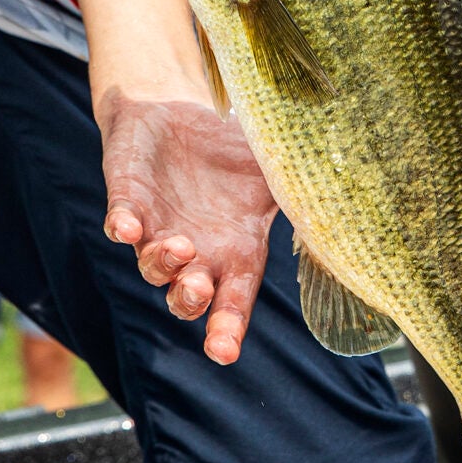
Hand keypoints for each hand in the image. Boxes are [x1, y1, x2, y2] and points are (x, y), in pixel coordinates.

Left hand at [99, 92, 278, 365]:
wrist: (182, 110)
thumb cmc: (234, 148)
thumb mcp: (273, 172)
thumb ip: (300, 194)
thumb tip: (341, 206)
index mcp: (235, 251)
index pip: (232, 302)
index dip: (227, 328)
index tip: (223, 352)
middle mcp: (195, 251)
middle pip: (187, 297)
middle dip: (191, 299)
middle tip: (199, 286)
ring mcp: (158, 228)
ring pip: (152, 266)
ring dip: (163, 264)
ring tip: (178, 247)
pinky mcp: (129, 198)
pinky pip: (120, 220)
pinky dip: (122, 226)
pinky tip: (127, 226)